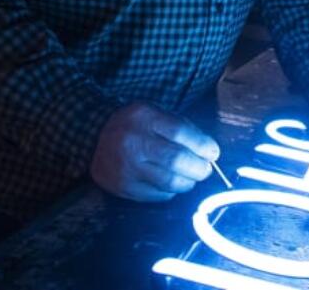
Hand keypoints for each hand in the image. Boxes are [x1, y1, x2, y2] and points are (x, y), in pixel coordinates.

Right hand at [90, 102, 220, 200]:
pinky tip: (171, 184)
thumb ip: (181, 128)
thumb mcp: (155, 114)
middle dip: (199, 168)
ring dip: (187, 182)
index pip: (179, 132)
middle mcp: (133, 142)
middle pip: (176, 160)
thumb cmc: (134, 125)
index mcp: (143, 118)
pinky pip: (156, 196)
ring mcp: (126, 167)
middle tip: (205, 170)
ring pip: (169, 182)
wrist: (94, 136)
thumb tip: (209, 152)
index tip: (214, 153)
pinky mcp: (122, 187)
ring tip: (191, 177)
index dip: (202, 145)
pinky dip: (170, 192)